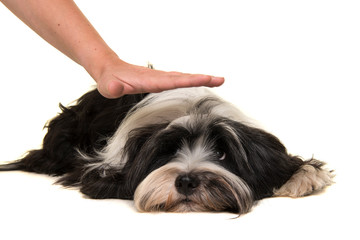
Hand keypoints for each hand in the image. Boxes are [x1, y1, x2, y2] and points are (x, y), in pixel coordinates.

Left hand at [94, 55, 224, 98]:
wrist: (110, 70)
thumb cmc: (110, 80)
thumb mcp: (107, 86)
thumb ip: (112, 87)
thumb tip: (115, 88)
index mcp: (149, 81)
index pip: (172, 81)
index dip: (189, 81)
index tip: (204, 79)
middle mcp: (158, 77)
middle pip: (184, 77)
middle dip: (202, 79)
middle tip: (221, 80)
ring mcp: (160, 78)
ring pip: (184, 77)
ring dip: (201, 78)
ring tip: (218, 80)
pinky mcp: (160, 80)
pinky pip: (179, 79)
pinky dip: (192, 79)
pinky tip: (200, 81)